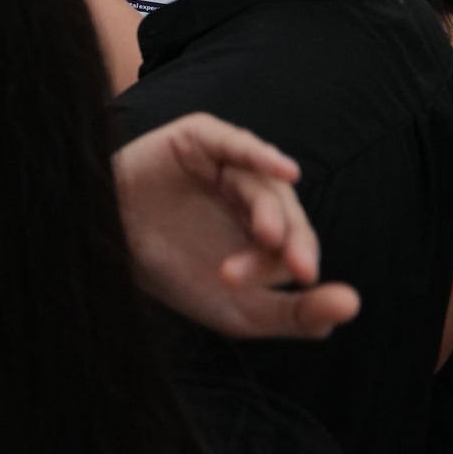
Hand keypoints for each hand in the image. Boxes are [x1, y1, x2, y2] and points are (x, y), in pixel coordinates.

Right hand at [113, 113, 359, 339]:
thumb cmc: (168, 273)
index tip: (300, 285)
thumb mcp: (237, 310)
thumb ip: (294, 314)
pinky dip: (259, 153)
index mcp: (257, 228)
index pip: (292, 242)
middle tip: (297, 269)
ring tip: (270, 238)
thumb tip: (352, 305)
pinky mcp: (197, 139)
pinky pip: (233, 141)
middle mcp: (244, 191)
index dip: (297, 262)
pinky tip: (284, 169)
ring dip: (271, 211)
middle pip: (283, 210)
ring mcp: (221, 163)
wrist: (100, 248)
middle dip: (293, 240)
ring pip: (260, 182)